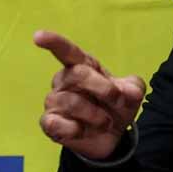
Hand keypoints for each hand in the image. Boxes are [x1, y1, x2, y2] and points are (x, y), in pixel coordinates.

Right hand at [33, 30, 145, 159]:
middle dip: (104, 89)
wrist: (113, 135)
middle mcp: (64, 80)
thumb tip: (130, 93)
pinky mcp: (50, 123)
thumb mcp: (132, 93)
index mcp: (83, 66)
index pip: (67, 51)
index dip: (53, 42)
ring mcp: (55, 102)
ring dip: (96, 114)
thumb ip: (133, 88)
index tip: (39, 36)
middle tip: (118, 101)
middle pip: (77, 75)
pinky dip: (73, 129)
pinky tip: (81, 130)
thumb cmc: (116, 105)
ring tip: (105, 122)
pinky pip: (55, 123)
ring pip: (71, 102)